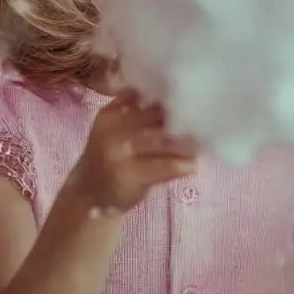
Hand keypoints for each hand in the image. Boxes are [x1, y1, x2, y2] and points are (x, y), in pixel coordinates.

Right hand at [70, 91, 197, 215]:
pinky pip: (163, 166)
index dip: (170, 102)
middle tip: (203, 127)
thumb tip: (171, 99)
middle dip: (181, 123)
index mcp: (110, 114)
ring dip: (186, 145)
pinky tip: (190, 166)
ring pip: (162, 141)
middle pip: (156, 118)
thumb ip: (136, 113)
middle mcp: (112, 129)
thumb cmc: (112, 159)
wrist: (89, 194)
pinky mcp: (128, 174)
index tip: (192, 105)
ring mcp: (119, 152)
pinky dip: (181, 165)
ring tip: (199, 147)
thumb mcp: (116, 131)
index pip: (145, 100)